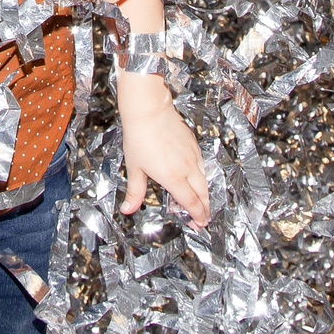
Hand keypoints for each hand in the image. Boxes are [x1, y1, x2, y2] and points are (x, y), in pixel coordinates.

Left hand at [117, 74, 210, 223]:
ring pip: (205, 179)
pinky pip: (202, 165)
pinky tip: (197, 178)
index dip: (197, 215)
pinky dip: (203, 176)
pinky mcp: (193, 144)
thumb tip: (128, 209)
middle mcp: (187, 168)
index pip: (191, 202)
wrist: (149, 110)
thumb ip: (135, 191)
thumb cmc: (140, 137)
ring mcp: (192, 155)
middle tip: (204, 218)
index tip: (200, 223)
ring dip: (205, 193)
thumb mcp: (135, 167)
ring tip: (203, 202)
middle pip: (203, 193)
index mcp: (173, 177)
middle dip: (205, 208)